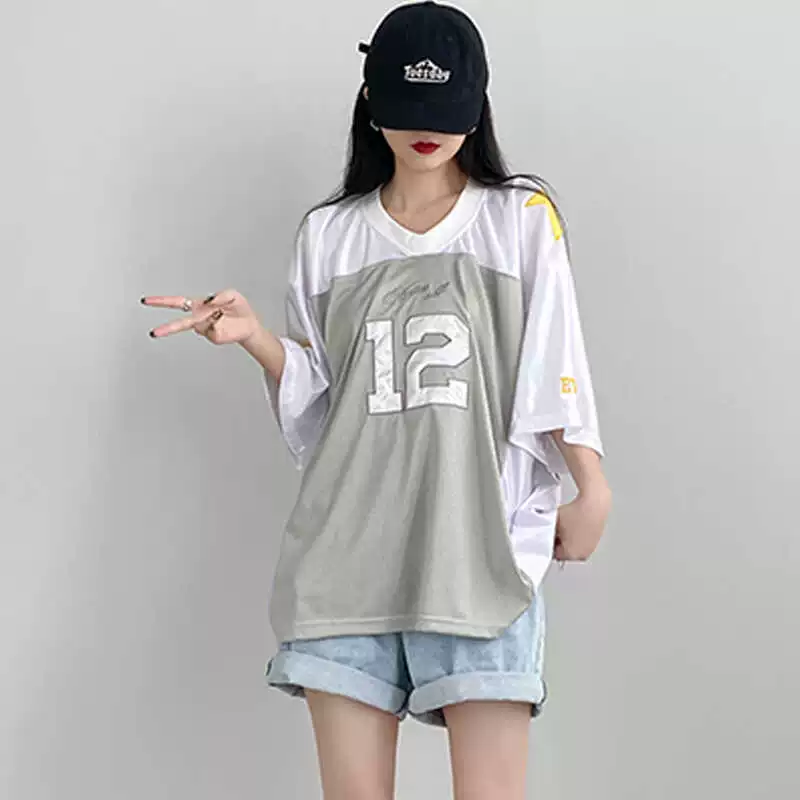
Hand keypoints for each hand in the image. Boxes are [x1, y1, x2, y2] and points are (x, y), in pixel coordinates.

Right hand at [141, 289, 259, 345]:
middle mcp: (199, 318)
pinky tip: (226, 322)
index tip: (146, 301)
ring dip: (212, 317)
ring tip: (224, 314)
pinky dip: (220, 324)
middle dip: (167, 328)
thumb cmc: (238, 308)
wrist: (250, 324)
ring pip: (200, 325)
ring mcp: (206, 329)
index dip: (161, 302)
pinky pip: (213, 329)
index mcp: (198, 305)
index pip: (177, 302)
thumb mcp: (232, 295)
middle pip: (179, 323)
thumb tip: (211, 301)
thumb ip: (221, 295)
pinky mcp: (215, 337)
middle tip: (154, 333)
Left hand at [553, 484, 611, 561]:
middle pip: (565, 552)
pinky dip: (577, 534)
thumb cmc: (575, 513)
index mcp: (571, 554)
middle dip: (559, 542)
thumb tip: (545, 533)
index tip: (547, 536)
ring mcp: (591, 547)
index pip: (554, 554)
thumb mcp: (553, 523)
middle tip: (555, 530)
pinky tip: (575, 524)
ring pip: (574, 546)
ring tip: (566, 526)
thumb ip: (547, 531)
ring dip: (568, 539)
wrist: (593, 504)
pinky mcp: (596, 538)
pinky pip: (582, 540)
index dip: (549, 544)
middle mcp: (582, 554)